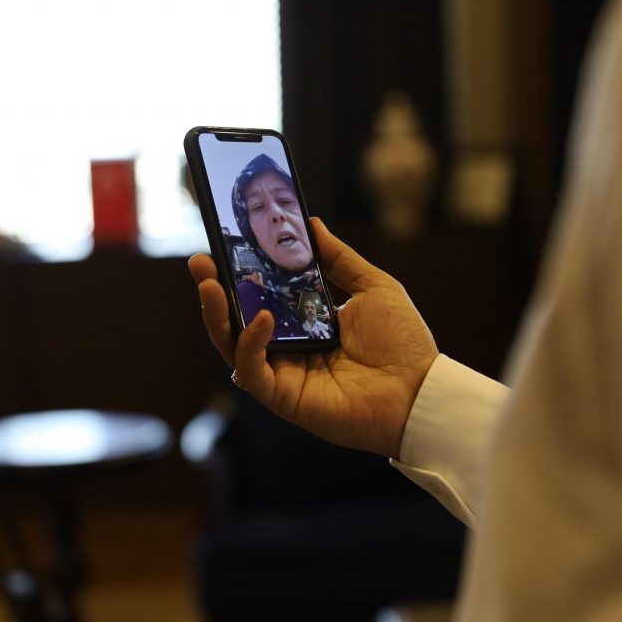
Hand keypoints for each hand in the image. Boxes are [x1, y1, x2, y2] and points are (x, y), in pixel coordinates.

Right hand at [188, 217, 438, 457]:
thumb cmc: (402, 343)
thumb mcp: (371, 286)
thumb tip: (312, 224)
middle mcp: (288, 349)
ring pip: (233, 346)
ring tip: (210, 284)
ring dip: (217, 315)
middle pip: (236, 321)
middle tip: (200, 261)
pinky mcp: (283, 397)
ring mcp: (283, 374)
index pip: (260, 297)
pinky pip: (252, 371)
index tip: (222, 246)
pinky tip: (261, 318)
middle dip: (214, 292)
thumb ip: (338, 258)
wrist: (420, 389)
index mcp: (305, 324)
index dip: (238, 275)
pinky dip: (250, 344)